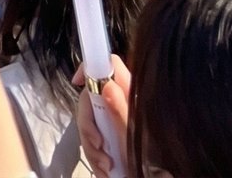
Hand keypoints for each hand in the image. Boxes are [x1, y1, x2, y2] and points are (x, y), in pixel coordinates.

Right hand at [76, 56, 130, 177]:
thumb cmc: (153, 163)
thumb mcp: (135, 137)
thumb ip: (121, 112)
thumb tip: (106, 85)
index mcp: (131, 94)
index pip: (109, 64)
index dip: (91, 67)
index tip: (78, 82)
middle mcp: (121, 103)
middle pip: (91, 97)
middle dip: (88, 124)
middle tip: (98, 145)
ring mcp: (114, 121)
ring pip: (89, 121)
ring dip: (92, 147)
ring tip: (106, 167)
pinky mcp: (110, 138)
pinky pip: (93, 140)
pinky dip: (95, 156)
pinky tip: (105, 170)